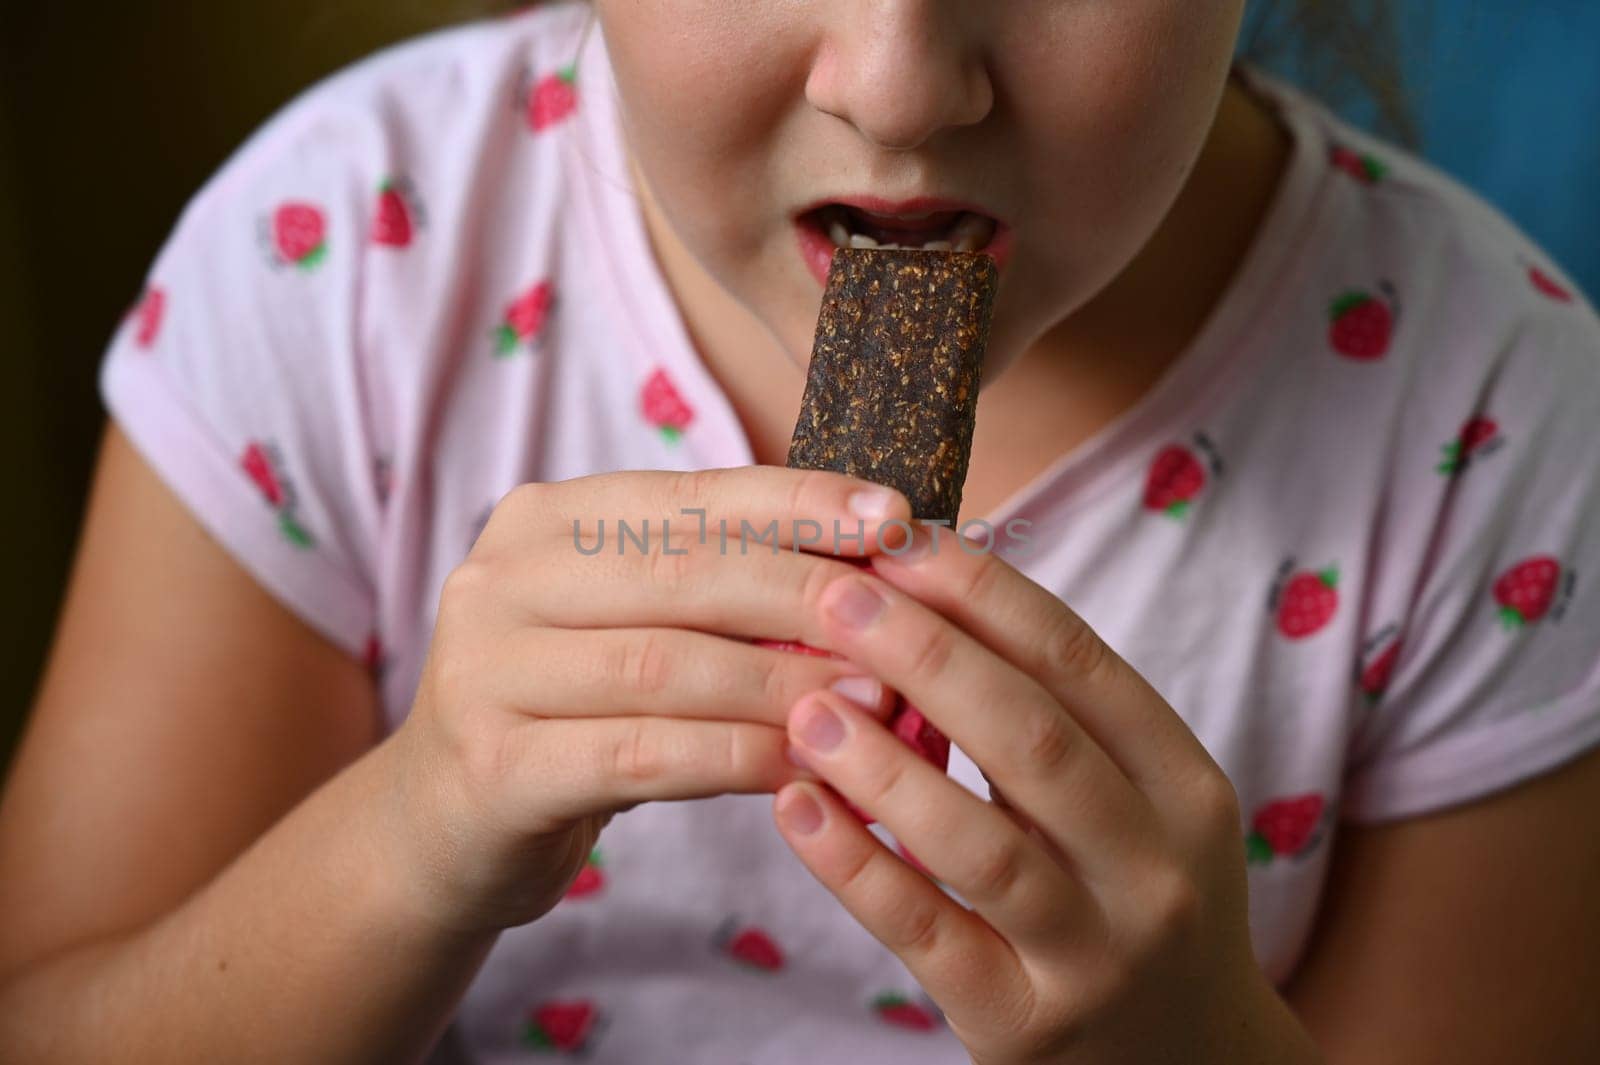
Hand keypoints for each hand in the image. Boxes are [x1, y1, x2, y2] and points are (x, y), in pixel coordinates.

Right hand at [382, 468, 907, 936]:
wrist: (445, 825)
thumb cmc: (572, 711)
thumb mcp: (630, 626)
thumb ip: (716, 592)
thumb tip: (871, 577)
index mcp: (544, 520)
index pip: (689, 495)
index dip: (798, 502)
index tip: (895, 515)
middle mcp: (500, 579)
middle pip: (683, 572)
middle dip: (807, 594)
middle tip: (903, 626)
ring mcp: (484, 671)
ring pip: (666, 665)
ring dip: (784, 683)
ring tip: (876, 704)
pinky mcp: (494, 767)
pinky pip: (641, 753)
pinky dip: (735, 758)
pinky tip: (802, 767)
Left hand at [772, 524, 1322, 1063]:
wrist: (1185, 1059)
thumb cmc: (1129, 894)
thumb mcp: (1134, 802)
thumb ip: (1052, 715)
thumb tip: (925, 591)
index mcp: (1185, 784)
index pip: (1080, 663)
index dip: (985, 592)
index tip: (899, 539)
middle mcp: (1156, 867)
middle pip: (1033, 739)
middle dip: (928, 655)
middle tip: (836, 593)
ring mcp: (1096, 955)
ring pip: (981, 844)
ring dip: (883, 763)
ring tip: (802, 701)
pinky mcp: (1024, 1024)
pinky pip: (929, 935)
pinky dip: (856, 867)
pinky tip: (795, 807)